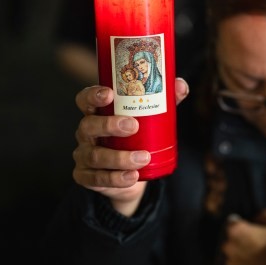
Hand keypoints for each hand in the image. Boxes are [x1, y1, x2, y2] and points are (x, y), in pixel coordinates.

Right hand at [72, 78, 188, 215]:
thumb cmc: (137, 139)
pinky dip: (116, 178)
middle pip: (88, 125)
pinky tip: (132, 176)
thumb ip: (165, 102)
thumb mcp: (151, 120)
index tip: (110, 94)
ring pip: (95, 155)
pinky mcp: (86, 177)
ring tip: (143, 157)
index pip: (85, 99)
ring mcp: (84, 155)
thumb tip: (181, 86)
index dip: (93, 95)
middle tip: (133, 126)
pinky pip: (98, 179)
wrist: (131, 175)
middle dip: (109, 125)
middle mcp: (86, 133)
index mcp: (97, 113)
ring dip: (120, 157)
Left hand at [222, 209, 265, 264]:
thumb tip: (255, 218)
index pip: (232, 226)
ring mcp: (230, 264)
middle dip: (240, 244)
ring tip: (256, 261)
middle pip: (230, 243)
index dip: (243, 229)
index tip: (252, 233)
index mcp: (236, 231)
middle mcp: (228, 247)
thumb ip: (262, 216)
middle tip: (255, 248)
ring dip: (240, 258)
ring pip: (232, 258)